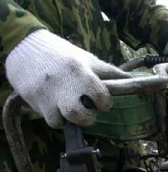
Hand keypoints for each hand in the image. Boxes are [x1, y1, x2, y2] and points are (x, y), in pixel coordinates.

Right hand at [5, 30, 130, 127]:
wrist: (25, 48)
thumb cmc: (63, 55)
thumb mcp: (87, 59)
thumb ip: (109, 72)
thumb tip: (134, 80)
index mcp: (80, 72)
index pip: (101, 97)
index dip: (104, 103)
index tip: (102, 102)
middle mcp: (63, 85)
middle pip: (80, 115)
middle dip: (88, 118)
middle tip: (88, 110)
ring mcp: (47, 95)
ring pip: (63, 121)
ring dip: (71, 119)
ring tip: (71, 108)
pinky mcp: (35, 102)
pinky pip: (51, 120)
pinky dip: (57, 117)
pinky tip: (56, 106)